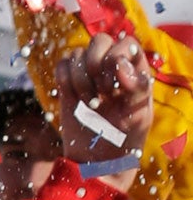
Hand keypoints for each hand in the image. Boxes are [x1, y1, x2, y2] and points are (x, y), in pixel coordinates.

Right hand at [55, 33, 153, 189]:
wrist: (97, 159)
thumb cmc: (125, 138)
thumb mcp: (139, 116)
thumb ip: (136, 88)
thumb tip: (120, 64)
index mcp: (136, 70)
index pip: (126, 43)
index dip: (116, 59)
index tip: (114, 88)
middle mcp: (112, 67)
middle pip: (99, 40)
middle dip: (95, 65)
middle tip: (102, 92)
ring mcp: (89, 73)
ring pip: (77, 53)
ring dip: (81, 79)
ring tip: (91, 102)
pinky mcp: (68, 81)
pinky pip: (60, 64)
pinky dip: (64, 80)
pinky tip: (74, 99)